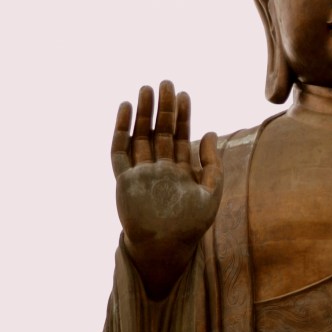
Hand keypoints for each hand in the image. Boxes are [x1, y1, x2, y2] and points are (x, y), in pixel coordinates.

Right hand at [112, 80, 221, 298]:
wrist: (165, 248)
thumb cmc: (190, 227)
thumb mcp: (210, 195)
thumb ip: (212, 165)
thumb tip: (210, 133)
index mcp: (179, 171)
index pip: (180, 137)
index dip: (183, 116)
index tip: (184, 95)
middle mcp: (159, 169)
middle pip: (160, 132)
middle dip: (163, 108)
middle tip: (165, 83)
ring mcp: (140, 173)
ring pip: (140, 136)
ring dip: (142, 113)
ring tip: (146, 89)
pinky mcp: (124, 179)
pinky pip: (119, 151)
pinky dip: (121, 130)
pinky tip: (125, 109)